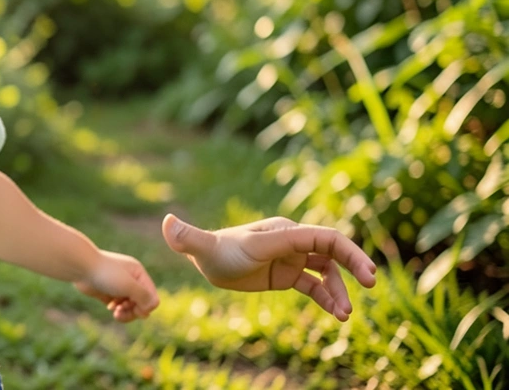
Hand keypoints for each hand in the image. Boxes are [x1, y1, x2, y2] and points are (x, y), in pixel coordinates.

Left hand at [75, 249, 160, 321]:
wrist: (80, 267)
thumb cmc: (106, 273)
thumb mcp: (128, 285)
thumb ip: (144, 296)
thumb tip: (151, 307)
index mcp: (138, 274)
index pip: (152, 296)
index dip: (146, 307)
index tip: (135, 309)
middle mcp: (131, 280)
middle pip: (141, 304)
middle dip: (134, 312)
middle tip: (121, 313)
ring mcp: (119, 286)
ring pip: (130, 307)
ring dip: (126, 313)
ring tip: (116, 314)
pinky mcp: (108, 293)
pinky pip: (119, 307)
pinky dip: (117, 310)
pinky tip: (110, 308)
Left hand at [161, 214, 377, 321]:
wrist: (206, 260)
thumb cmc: (209, 251)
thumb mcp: (201, 247)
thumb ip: (187, 238)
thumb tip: (167, 224)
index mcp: (281, 232)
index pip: (321, 237)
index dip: (346, 250)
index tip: (366, 272)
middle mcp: (292, 241)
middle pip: (332, 249)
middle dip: (354, 264)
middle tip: (371, 284)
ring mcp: (294, 258)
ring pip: (328, 271)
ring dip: (340, 290)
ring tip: (344, 315)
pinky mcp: (290, 274)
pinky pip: (317, 286)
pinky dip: (328, 298)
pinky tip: (336, 315)